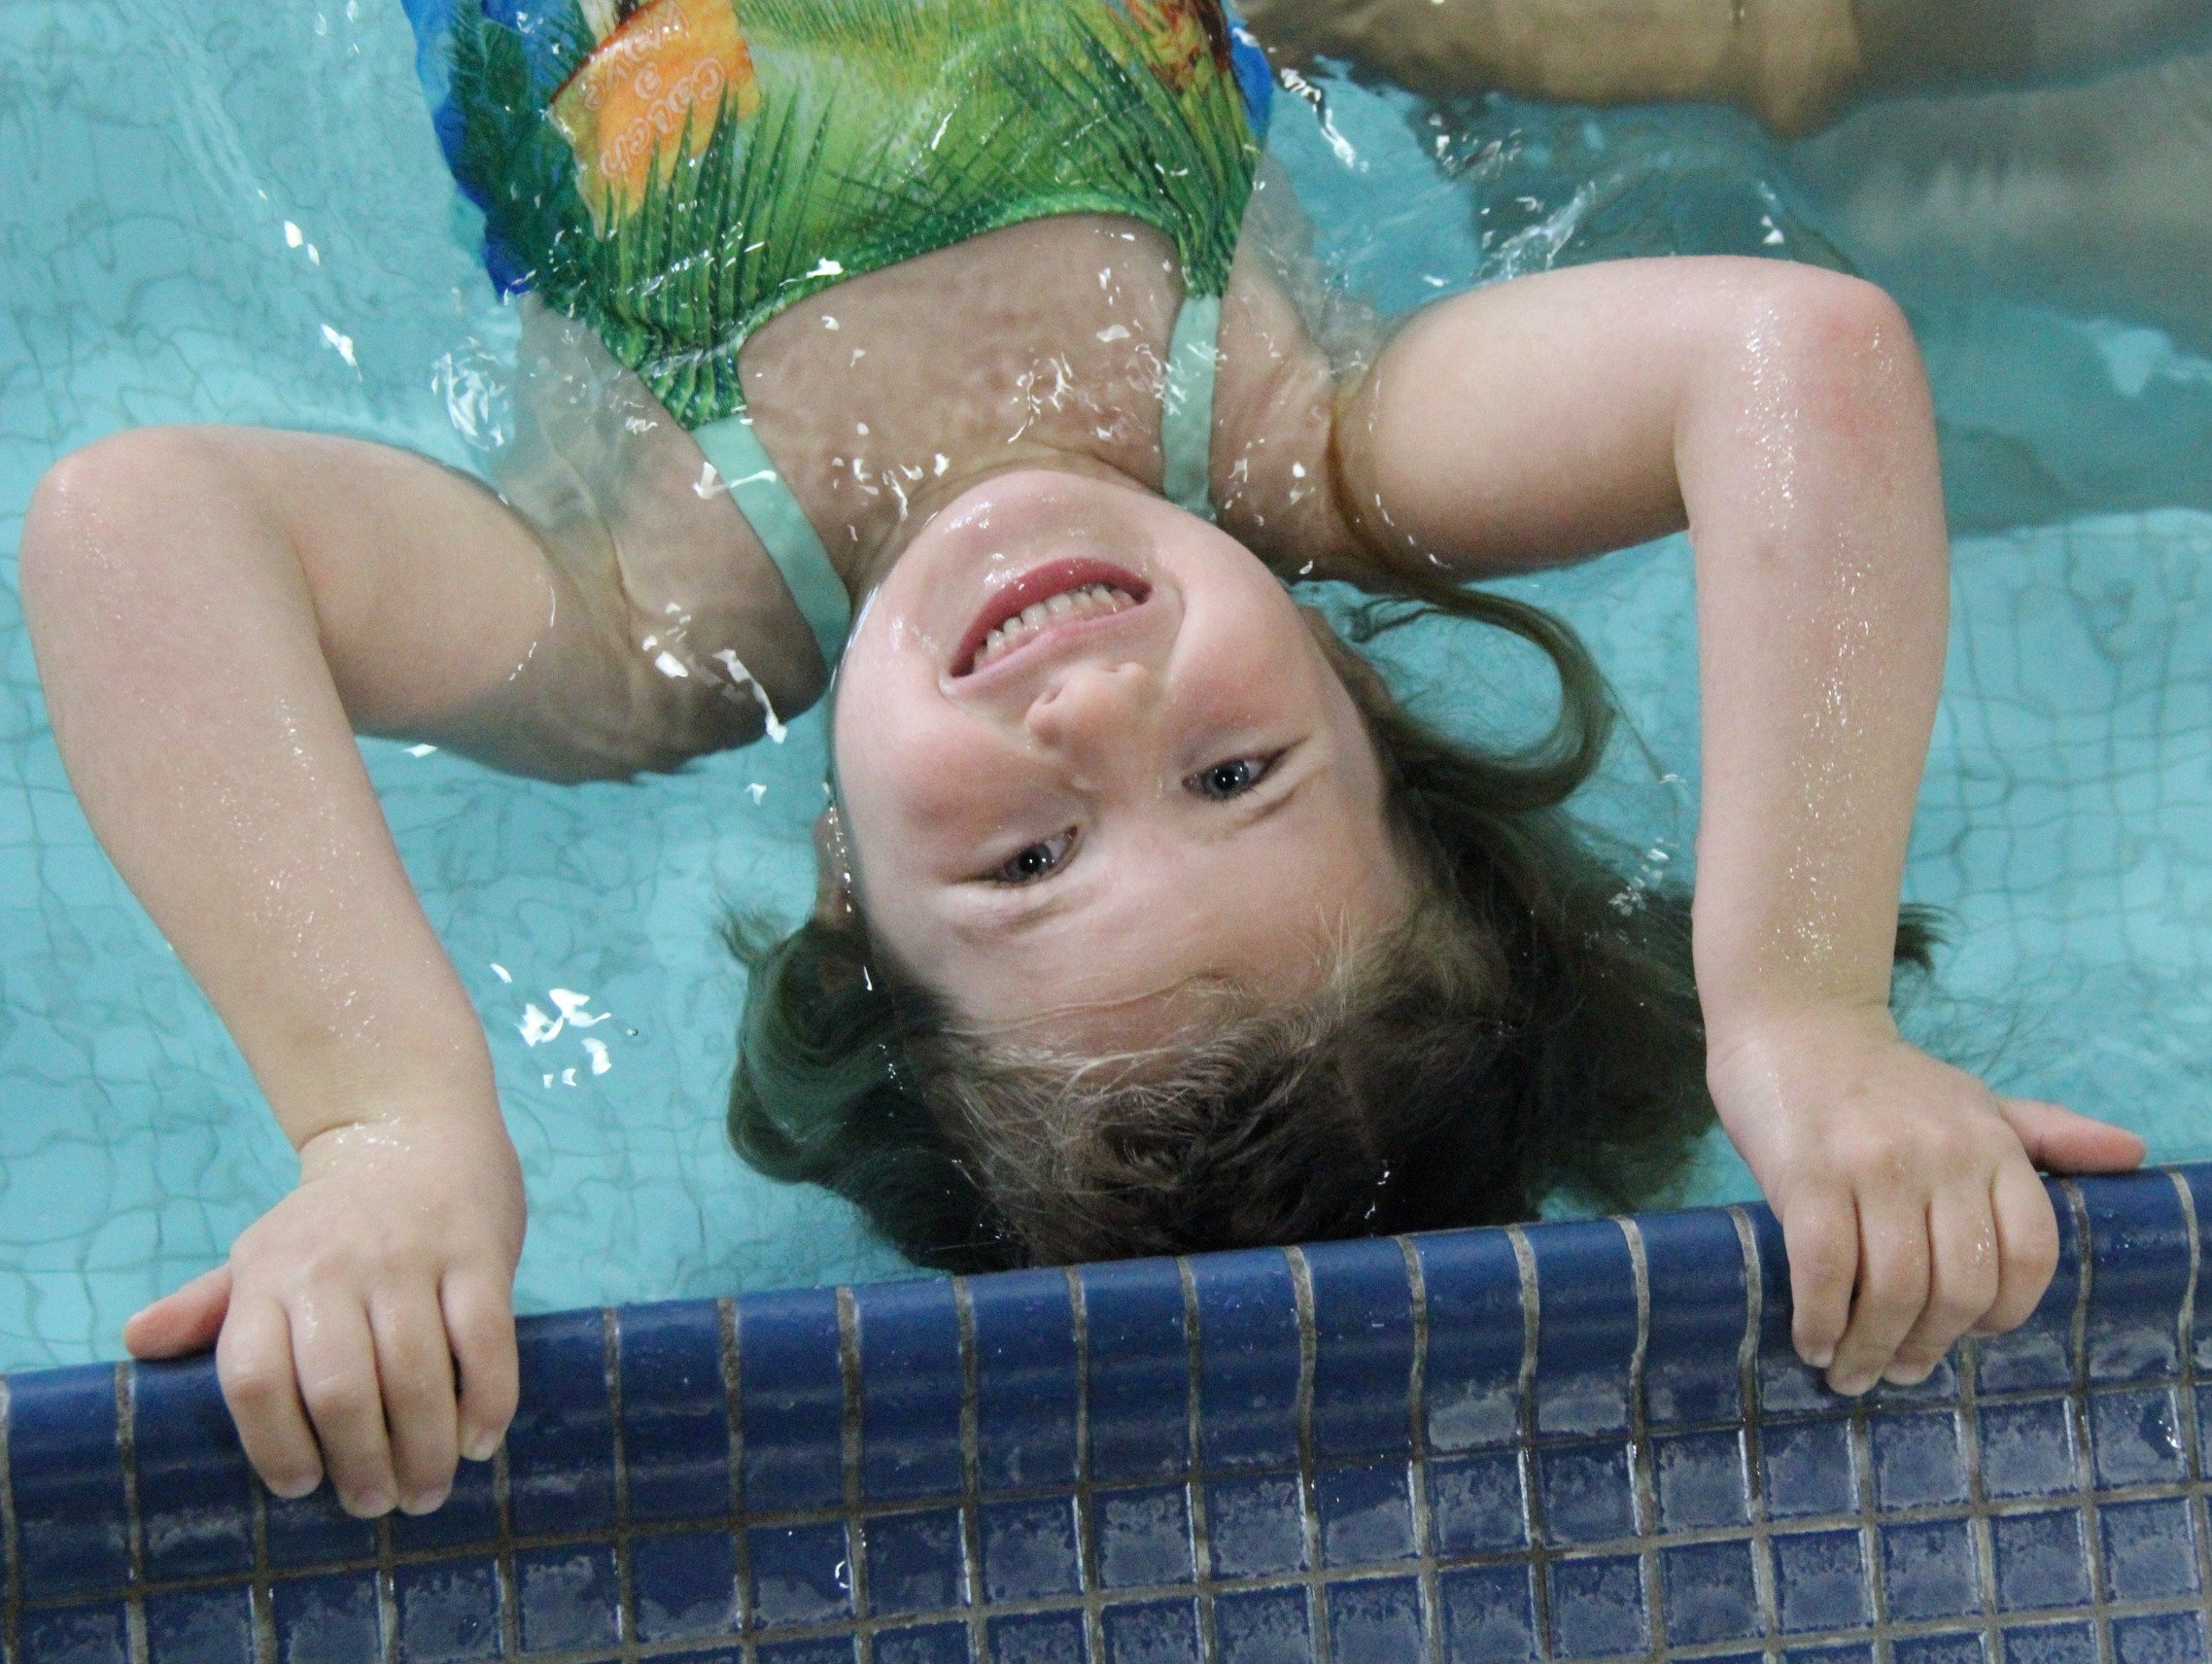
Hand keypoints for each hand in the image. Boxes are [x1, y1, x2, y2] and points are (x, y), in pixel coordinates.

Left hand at [124, 1104, 524, 1516]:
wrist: (415, 1126)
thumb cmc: (335, 1216)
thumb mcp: (263, 1250)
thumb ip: (209, 1305)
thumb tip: (135, 1342)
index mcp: (271, 1275)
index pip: (255, 1377)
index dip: (274, 1445)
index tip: (301, 1487)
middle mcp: (335, 1268)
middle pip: (340, 1390)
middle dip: (361, 1466)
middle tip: (376, 1505)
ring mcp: (410, 1259)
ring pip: (416, 1374)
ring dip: (425, 1450)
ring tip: (426, 1490)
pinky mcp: (477, 1252)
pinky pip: (484, 1340)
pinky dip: (486, 1400)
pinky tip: (479, 1441)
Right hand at [1709, 1006, 2143, 1395]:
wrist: (1793, 1025)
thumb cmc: (1884, 1081)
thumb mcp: (1975, 1101)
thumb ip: (2047, 1136)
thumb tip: (2133, 1153)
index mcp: (1991, 1143)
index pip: (2030, 1253)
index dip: (2006, 1312)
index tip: (1969, 1334)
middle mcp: (1942, 1154)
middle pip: (1960, 1285)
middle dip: (1929, 1345)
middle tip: (1901, 1370)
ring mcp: (1872, 1164)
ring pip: (1895, 1289)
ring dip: (1872, 1347)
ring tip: (1850, 1370)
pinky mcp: (1806, 1174)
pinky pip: (1825, 1270)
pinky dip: (1821, 1320)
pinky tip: (1812, 1341)